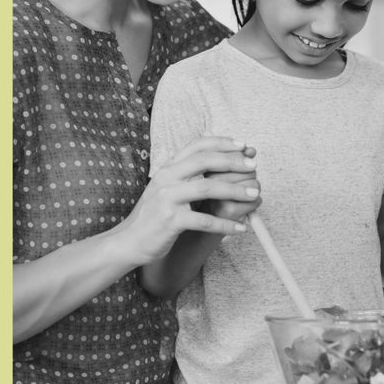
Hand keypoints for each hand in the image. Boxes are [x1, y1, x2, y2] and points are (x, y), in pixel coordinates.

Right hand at [115, 136, 260, 262]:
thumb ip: (190, 174)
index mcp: (168, 167)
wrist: (129, 241)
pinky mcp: (170, 220)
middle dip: (234, 162)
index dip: (223, 142)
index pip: (197, 145)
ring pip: (208, 188)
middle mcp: (166, 178)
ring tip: (254, 195)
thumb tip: (225, 161)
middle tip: (254, 166)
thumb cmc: (155, 214)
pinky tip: (240, 227)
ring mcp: (167, 198)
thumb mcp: (168, 187)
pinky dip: (226, 224)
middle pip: (206, 161)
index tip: (244, 145)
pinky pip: (205, 220)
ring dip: (236, 191)